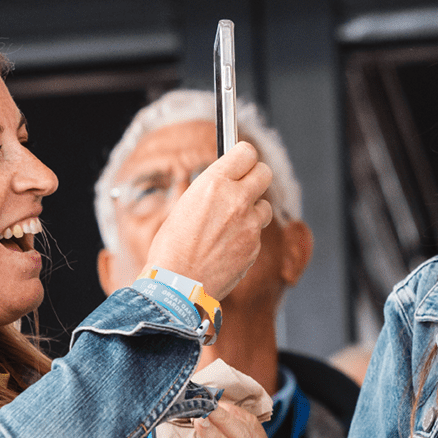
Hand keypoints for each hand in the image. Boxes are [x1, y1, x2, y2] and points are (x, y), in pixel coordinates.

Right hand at [145, 141, 273, 299]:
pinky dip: (247, 236)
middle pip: (265, 172)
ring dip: (253, 210)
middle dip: (255, 177)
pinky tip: (227, 246)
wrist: (178, 284)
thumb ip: (212, 190)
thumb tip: (226, 182)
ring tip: (230, 224)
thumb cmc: (172, 247)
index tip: (241, 161)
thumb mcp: (185, 204)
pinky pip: (257, 233)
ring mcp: (250, 224)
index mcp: (215, 183)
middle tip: (244, 186)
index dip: (243, 156)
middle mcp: (237, 199)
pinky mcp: (255, 246)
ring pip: (265, 205)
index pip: (246, 152)